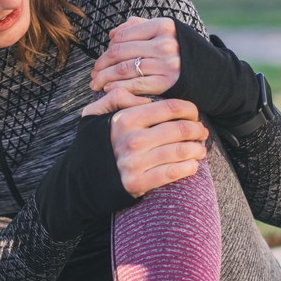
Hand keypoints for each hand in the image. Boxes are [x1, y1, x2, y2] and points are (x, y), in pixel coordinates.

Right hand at [80, 91, 208, 197]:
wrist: (79, 180)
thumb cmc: (94, 144)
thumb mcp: (95, 114)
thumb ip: (117, 97)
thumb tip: (144, 99)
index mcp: (125, 118)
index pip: (170, 108)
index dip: (189, 109)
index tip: (194, 114)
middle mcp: (131, 139)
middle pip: (181, 129)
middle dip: (197, 130)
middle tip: (201, 132)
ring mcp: (135, 162)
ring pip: (181, 151)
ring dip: (197, 149)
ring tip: (200, 149)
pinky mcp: (138, 183)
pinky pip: (173, 173)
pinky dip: (189, 168)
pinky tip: (192, 165)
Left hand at [89, 16, 179, 98]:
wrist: (214, 75)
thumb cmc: (184, 53)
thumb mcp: (168, 33)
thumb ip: (140, 28)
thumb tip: (112, 34)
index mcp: (163, 26)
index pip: (123, 36)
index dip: (107, 49)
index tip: (100, 60)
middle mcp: (165, 43)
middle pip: (120, 52)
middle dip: (101, 65)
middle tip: (93, 73)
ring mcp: (167, 63)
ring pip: (123, 69)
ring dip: (104, 77)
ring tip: (96, 83)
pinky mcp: (168, 82)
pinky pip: (135, 84)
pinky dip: (118, 86)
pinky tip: (108, 89)